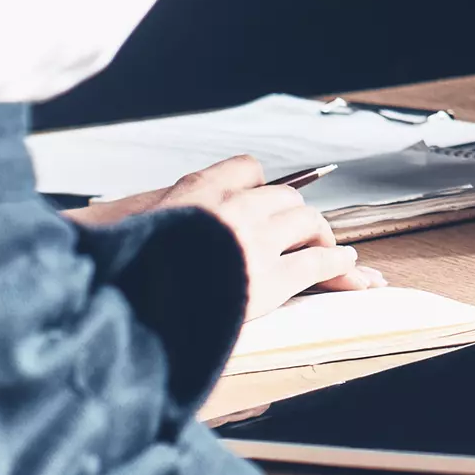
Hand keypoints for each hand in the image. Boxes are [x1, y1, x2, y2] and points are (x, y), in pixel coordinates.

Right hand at [66, 155, 379, 319]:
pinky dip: (336, 264)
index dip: (257, 185)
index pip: (245, 168)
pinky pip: (316, 262)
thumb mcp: (131, 227)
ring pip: (306, 222)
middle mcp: (230, 209)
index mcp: (195, 192)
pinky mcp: (270, 278)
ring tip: (332, 250)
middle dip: (294, 215)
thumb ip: (156, 216)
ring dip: (321, 236)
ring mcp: (254, 242)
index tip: (263, 197)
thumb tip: (128, 220)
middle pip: (284, 198)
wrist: (134, 306)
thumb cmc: (128, 272)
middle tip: (302, 232)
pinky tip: (346, 266)